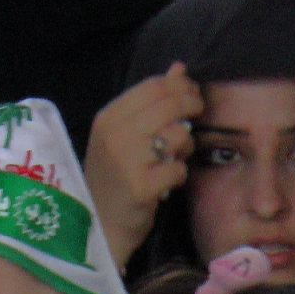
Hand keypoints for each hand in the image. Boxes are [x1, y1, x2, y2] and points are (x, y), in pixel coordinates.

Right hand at [85, 62, 203, 268]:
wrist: (98, 225)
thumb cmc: (114, 177)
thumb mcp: (124, 134)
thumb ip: (151, 101)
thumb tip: (179, 69)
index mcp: (108, 117)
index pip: (153, 87)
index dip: (181, 87)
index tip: (193, 94)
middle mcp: (114, 134)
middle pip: (169, 105)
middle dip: (192, 107)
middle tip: (197, 116)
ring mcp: (126, 160)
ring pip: (177, 135)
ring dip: (185, 146)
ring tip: (174, 157)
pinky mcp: (141, 187)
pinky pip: (178, 169)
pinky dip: (179, 174)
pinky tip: (168, 181)